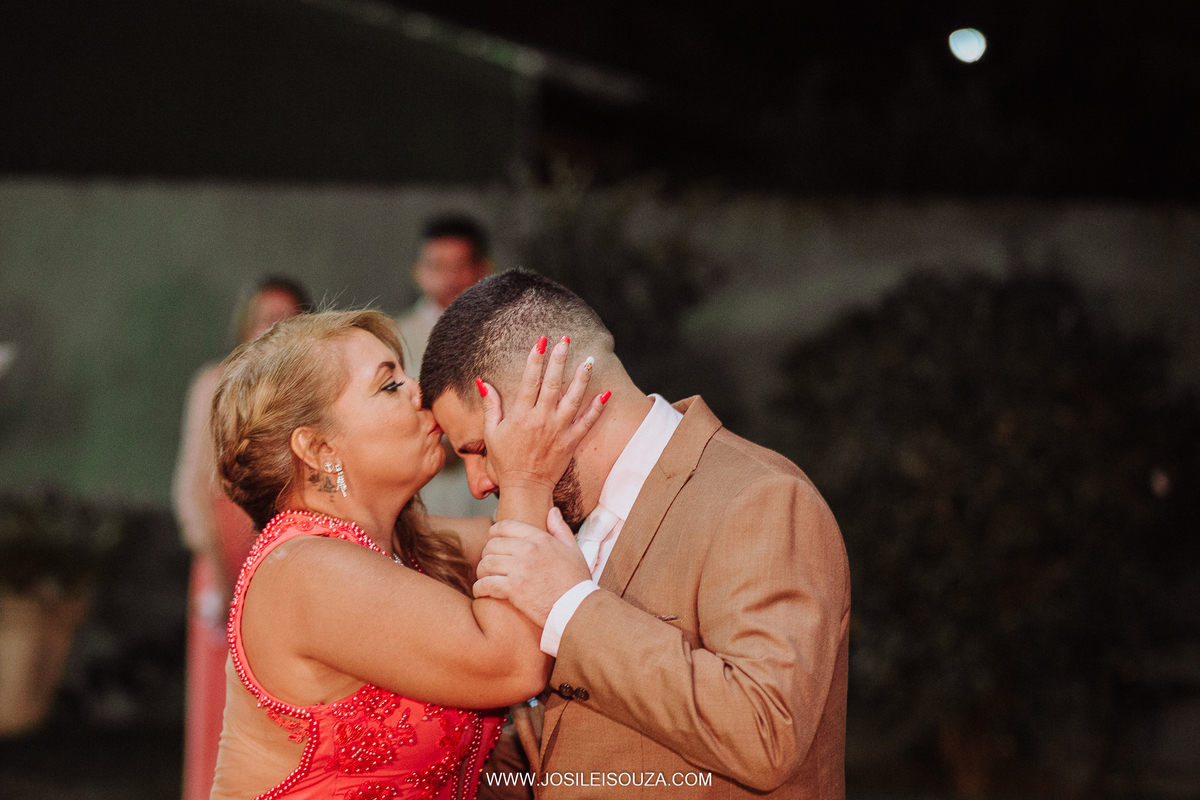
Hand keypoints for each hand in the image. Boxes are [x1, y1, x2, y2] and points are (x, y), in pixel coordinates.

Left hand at [474, 507, 591, 626]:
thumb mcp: (573, 550)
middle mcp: (528, 550)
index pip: (504, 526)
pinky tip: (481, 592)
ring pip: (486, 563)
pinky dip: (479, 588)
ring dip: (482, 572)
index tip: (491, 543)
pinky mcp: (514, 588)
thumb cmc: (576, 581)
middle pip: (491, 545)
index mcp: (540, 538)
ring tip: (484, 579)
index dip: (493, 533)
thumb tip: (552, 511)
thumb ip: (560, 529)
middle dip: (486, 555)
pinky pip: (486, 584)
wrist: (577, 607)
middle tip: (488, 565)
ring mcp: (520, 569)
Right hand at [480, 335, 605, 495]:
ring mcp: (558, 430)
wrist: (525, 487)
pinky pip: (587, 422)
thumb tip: (482, 381)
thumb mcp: (491, 433)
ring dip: (581, 378)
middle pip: (552, 384)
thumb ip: (490, 406)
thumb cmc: (505, 460)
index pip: (529, 381)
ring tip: (588, 359)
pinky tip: (606, 393)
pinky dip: (597, 408)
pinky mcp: (571, 442)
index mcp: (521, 415)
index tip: (541, 341)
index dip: (535, 359)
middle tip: (565, 340)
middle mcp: (541, 420)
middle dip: (559, 360)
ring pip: (573, 399)